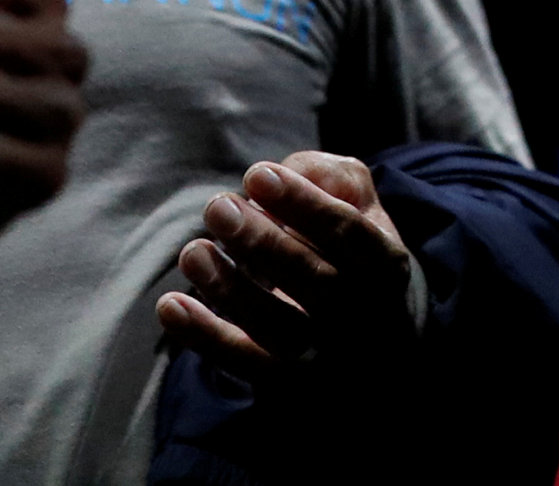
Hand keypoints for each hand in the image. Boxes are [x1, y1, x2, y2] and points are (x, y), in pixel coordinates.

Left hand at [157, 152, 416, 374]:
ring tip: (193, 251)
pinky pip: (244, 365)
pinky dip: (205, 337)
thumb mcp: (361, 206)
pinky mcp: (287, 385)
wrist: (370, 340)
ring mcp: (328, 358)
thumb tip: (293, 172)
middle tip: (217, 207)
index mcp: (387, 266)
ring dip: (230, 289)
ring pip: (279, 329)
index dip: (305, 204)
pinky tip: (171, 305)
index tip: (257, 174)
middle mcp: (365, 318)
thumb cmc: (349, 252)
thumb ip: (334, 177)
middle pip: (315, 281)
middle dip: (262, 242)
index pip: (351, 235)